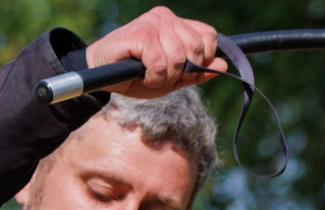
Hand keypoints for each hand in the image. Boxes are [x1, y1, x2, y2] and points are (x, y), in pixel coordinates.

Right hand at [84, 7, 225, 98]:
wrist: (100, 74)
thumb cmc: (135, 75)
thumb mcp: (172, 78)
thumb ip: (197, 72)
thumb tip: (223, 66)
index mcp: (177, 24)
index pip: (209, 37)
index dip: (203, 60)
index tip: (185, 73)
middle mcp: (166, 17)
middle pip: (196, 48)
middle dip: (182, 72)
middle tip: (162, 76)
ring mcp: (153, 23)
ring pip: (178, 58)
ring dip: (164, 77)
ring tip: (149, 75)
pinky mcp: (140, 33)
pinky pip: (160, 62)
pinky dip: (153, 77)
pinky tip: (141, 75)